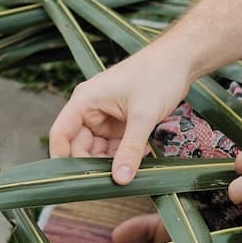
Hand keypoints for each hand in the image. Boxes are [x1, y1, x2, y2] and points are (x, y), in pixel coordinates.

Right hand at [48, 46, 192, 183]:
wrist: (180, 61)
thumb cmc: (157, 75)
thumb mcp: (143, 116)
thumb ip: (129, 149)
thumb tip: (120, 179)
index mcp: (85, 101)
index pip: (61, 134)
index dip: (62, 159)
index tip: (72, 181)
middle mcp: (91, 110)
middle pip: (80, 147)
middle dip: (94, 164)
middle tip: (113, 180)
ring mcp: (106, 117)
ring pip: (99, 150)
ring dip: (113, 161)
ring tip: (132, 167)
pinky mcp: (121, 122)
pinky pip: (115, 146)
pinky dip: (126, 154)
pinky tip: (142, 154)